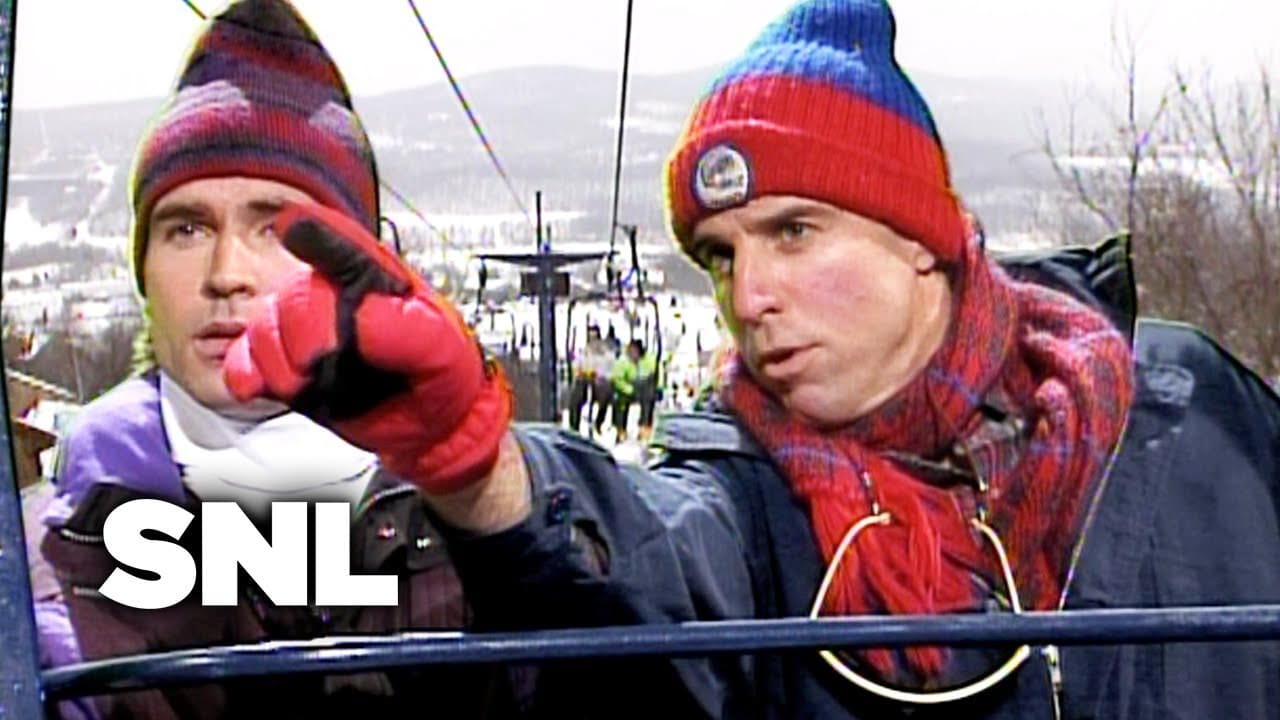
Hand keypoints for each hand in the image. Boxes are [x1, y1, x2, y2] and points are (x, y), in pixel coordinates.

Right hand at [223, 203, 511, 493]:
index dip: (314, 233)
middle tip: (336, 364)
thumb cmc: (442, 374)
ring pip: (264, 330)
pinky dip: (245, 373)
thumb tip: (361, 319)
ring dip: (287, 367)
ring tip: (326, 384)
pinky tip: (255, 387)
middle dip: (308, 338)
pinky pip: (245, 359)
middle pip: (294, 297)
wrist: (430, 423)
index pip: (341, 245)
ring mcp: (304, 330)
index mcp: (376, 277)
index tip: (292, 227)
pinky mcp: (287, 365)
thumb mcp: (442, 348)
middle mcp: (333, 295)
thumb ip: (405, 329)